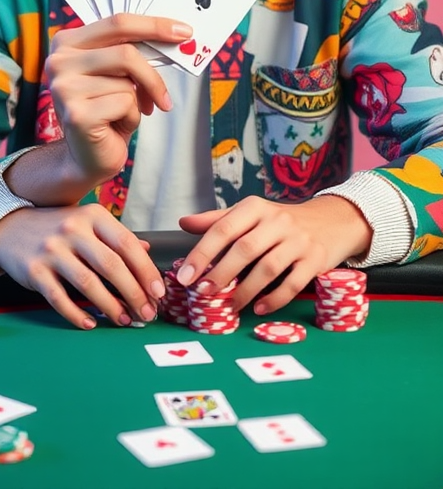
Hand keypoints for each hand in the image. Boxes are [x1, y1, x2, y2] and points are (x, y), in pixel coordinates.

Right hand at [0, 203, 165, 329]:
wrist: (9, 227)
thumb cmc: (56, 227)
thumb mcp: (87, 222)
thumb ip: (115, 237)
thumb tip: (147, 253)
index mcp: (92, 215)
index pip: (126, 244)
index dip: (146, 270)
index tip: (159, 292)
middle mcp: (72, 229)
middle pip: (111, 265)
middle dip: (134, 293)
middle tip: (147, 313)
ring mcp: (52, 250)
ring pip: (88, 283)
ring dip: (110, 306)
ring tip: (124, 320)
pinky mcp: (34, 271)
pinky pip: (59, 298)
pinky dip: (77, 314)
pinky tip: (91, 323)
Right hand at [45, 14, 191, 185]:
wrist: (86, 156)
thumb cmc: (105, 110)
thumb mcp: (116, 74)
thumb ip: (131, 52)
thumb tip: (176, 36)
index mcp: (67, 42)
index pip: (117, 22)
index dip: (154, 25)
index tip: (184, 31)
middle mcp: (59, 61)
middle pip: (126, 53)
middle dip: (153, 75)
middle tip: (166, 95)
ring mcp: (64, 87)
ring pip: (127, 82)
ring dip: (137, 102)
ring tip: (123, 114)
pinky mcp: (77, 114)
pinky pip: (125, 104)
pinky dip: (131, 117)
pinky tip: (115, 126)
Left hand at [177, 196, 372, 313]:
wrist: (332, 220)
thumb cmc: (281, 221)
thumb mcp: (251, 214)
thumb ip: (218, 220)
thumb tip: (183, 223)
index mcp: (255, 207)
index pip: (223, 228)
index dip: (202, 253)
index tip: (185, 276)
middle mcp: (277, 221)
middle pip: (244, 249)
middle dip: (220, 273)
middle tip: (203, 293)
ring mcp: (299, 240)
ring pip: (268, 268)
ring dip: (245, 291)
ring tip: (229, 306)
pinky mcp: (316, 260)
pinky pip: (293, 283)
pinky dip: (275, 299)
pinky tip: (259, 309)